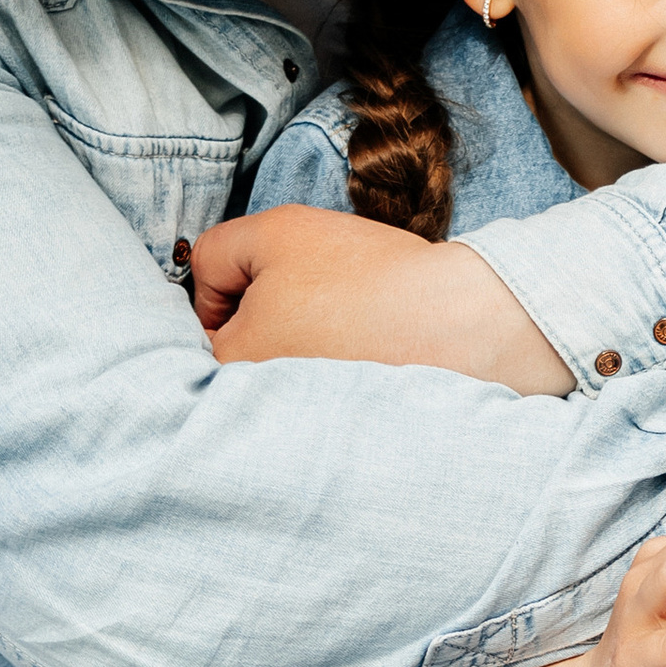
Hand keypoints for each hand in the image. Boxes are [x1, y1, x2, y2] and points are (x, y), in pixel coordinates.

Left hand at [188, 204, 572, 396]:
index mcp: (233, 366)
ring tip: (354, 323)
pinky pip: (321, 398)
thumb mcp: (275, 232)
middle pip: (246, 353)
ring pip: (284, 374)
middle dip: (272, 320)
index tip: (286, 276)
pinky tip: (375, 349)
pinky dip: (342, 368)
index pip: (204, 325)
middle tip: (324, 298)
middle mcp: (259, 414)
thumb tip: (208, 285)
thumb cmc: (368, 276)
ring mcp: (302, 430)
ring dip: (309, 345)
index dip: (238, 286)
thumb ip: (217, 250)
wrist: (461, 321)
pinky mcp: (346, 435)